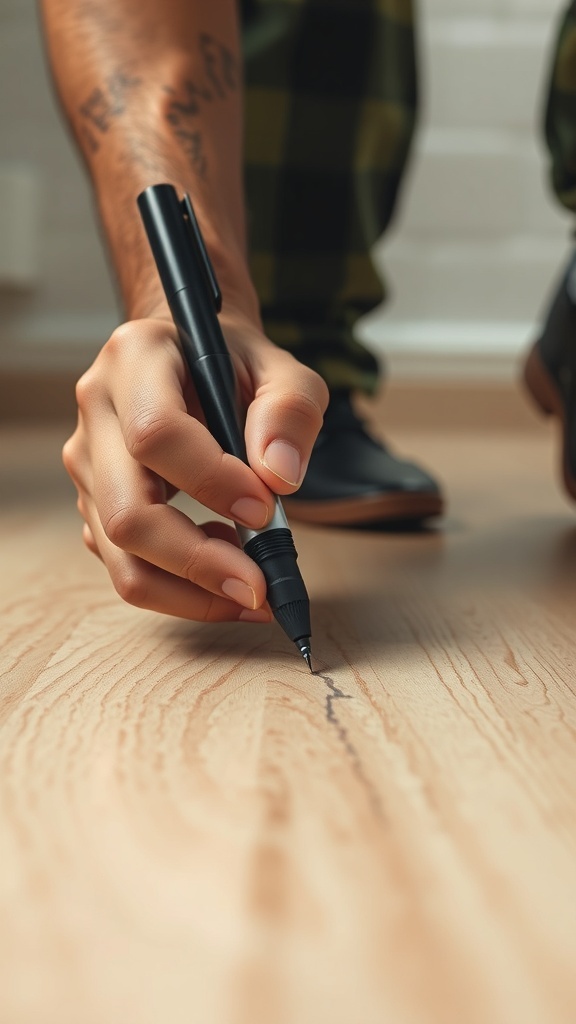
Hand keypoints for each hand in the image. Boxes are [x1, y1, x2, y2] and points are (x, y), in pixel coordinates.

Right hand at [63, 310, 327, 622]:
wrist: (193, 358)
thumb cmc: (237, 364)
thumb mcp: (281, 368)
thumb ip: (291, 411)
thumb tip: (278, 479)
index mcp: (135, 358)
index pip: (155, 435)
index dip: (211, 481)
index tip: (264, 510)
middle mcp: (97, 410)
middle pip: (126, 512)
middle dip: (196, 562)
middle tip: (258, 585)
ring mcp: (88, 462)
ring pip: (120, 554)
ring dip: (190, 589)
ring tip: (250, 584)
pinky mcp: (93, 503)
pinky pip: (126, 566)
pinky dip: (180, 587)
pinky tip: (224, 562)